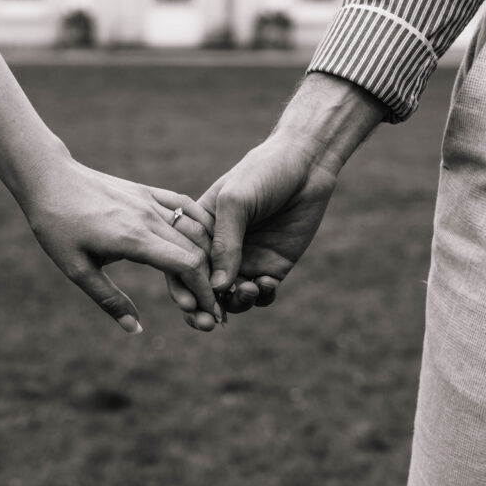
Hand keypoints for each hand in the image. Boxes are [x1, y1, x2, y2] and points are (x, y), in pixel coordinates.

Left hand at [22, 153, 218, 331]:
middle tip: (214, 306)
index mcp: (134, 239)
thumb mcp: (77, 270)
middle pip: (197, 250)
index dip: (203, 291)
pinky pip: (186, 205)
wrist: (49, 180)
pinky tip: (209, 239)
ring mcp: (150, 201)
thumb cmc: (58, 227)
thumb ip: (110, 300)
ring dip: (210, 256)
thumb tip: (134, 329)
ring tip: (212, 280)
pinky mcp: (147, 191)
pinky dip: (203, 224)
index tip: (209, 312)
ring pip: (196, 228)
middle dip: (211, 280)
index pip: (187, 265)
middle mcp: (149, 217)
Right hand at [166, 72, 386, 328]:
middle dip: (205, 308)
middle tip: (212, 320)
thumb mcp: (235, 202)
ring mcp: (246, 260)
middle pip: (203, 289)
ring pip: (232, 297)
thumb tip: (218, 288)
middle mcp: (218, 249)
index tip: (190, 302)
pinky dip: (261, 296)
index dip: (180, 287)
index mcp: (198, 230)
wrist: (306, 165)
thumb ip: (225, 244)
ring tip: (248, 289)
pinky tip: (266, 283)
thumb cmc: (262, 173)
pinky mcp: (273, 266)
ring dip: (236, 303)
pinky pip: (262, 293)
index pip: (179, 264)